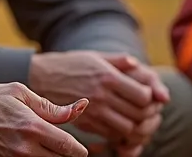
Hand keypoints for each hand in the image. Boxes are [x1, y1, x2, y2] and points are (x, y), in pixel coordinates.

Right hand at [0, 82, 89, 156]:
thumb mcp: (20, 93)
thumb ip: (51, 107)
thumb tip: (79, 108)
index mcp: (32, 127)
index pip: (69, 148)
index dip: (78, 149)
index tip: (78, 147)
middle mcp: (24, 149)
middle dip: (64, 154)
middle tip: (58, 144)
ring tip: (43, 147)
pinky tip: (29, 152)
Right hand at [29, 51, 160, 147]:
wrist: (42, 78)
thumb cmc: (71, 65)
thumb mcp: (95, 56)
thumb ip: (118, 60)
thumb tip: (136, 63)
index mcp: (108, 77)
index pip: (143, 96)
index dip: (150, 98)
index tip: (145, 95)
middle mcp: (102, 96)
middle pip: (138, 114)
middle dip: (146, 114)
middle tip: (143, 109)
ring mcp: (93, 112)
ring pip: (127, 128)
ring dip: (133, 125)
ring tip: (131, 117)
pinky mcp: (85, 123)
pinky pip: (111, 135)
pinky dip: (119, 133)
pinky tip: (116, 123)